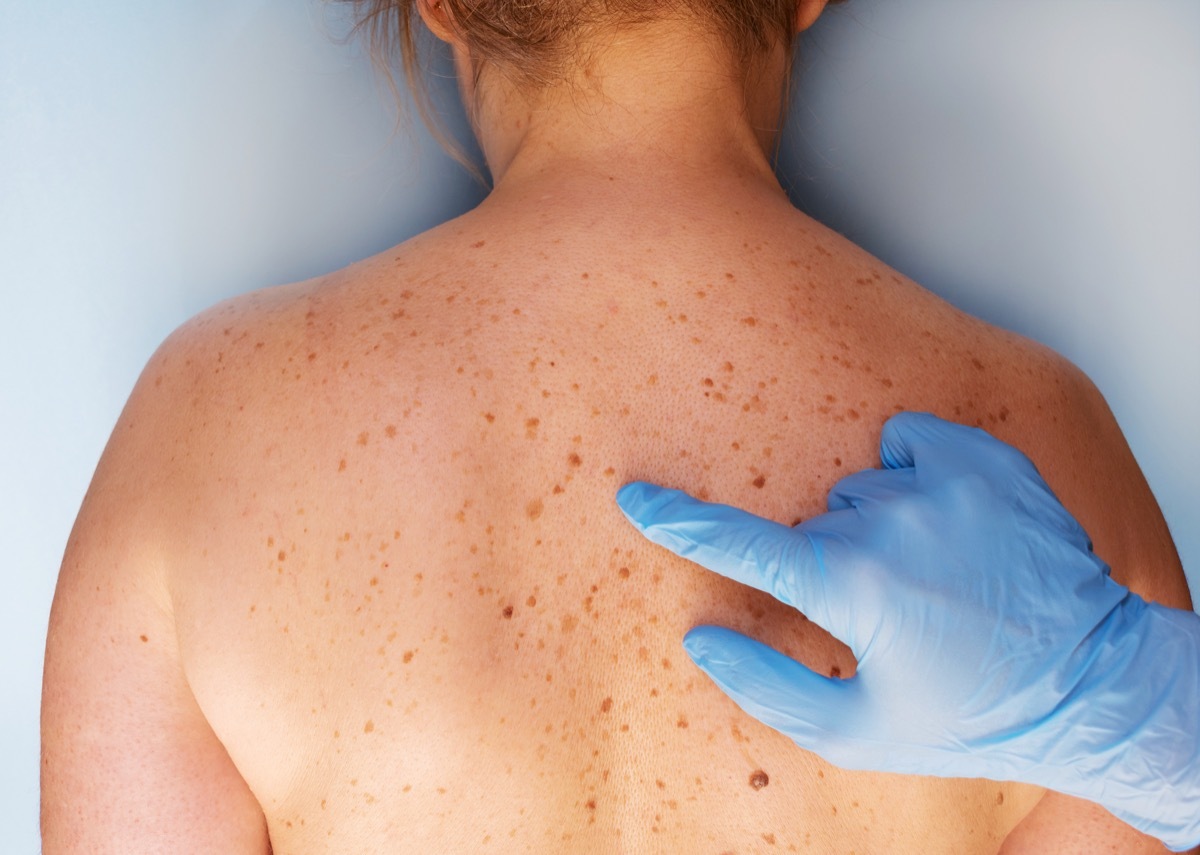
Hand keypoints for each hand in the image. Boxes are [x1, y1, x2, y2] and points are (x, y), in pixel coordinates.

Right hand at [616, 412, 1199, 850]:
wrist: (1090, 684)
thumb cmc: (970, 716)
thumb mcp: (858, 732)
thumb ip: (765, 685)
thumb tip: (701, 636)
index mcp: (854, 586)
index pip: (741, 544)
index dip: (680, 523)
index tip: (638, 498)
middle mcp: (894, 521)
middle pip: (812, 523)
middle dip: (827, 563)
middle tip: (885, 612)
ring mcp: (944, 483)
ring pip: (859, 486)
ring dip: (874, 525)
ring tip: (929, 574)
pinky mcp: (984, 459)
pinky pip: (907, 442)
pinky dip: (910, 473)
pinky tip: (942, 520)